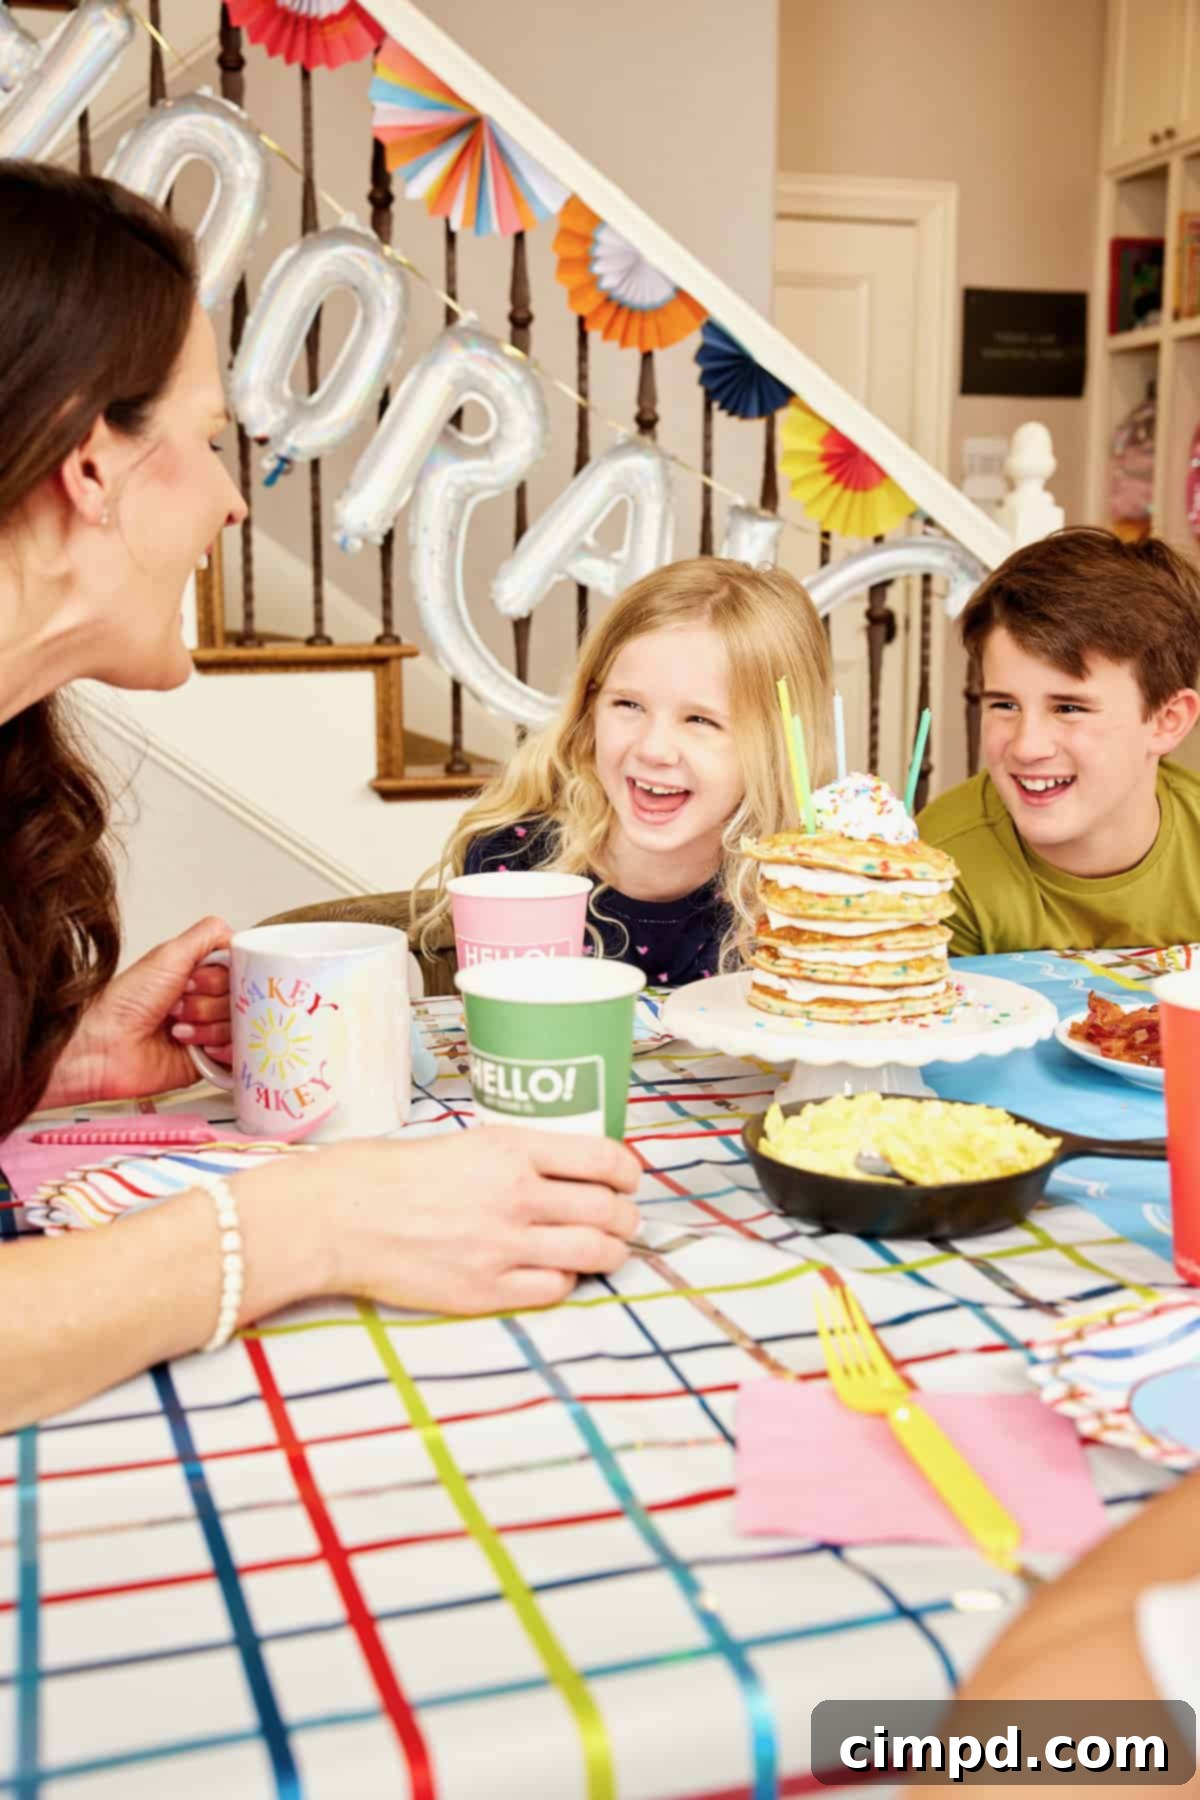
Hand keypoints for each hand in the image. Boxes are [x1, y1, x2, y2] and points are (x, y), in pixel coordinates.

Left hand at [43, 916, 232, 1106]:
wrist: (104, 1046)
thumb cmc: (124, 1002)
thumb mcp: (169, 954)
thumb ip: (209, 935)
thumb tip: (237, 935)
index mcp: (198, 975)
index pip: (240, 971)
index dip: (222, 976)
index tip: (197, 980)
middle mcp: (205, 1001)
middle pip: (243, 999)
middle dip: (210, 1002)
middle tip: (180, 1003)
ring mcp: (209, 1032)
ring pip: (242, 1026)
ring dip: (208, 1026)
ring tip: (177, 1027)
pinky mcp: (209, 1061)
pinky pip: (239, 1055)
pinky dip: (222, 1050)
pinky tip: (195, 1047)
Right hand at [254, 1127, 642, 1315]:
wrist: (339, 1216)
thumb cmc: (393, 1173)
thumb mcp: (466, 1142)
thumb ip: (520, 1156)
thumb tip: (571, 1172)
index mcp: (512, 1149)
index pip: (605, 1158)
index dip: (629, 1172)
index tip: (628, 1180)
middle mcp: (516, 1195)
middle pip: (609, 1210)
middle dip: (626, 1218)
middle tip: (621, 1220)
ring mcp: (503, 1246)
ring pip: (595, 1253)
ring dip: (610, 1252)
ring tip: (603, 1251)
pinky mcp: (485, 1290)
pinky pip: (556, 1290)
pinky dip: (566, 1282)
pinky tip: (554, 1273)